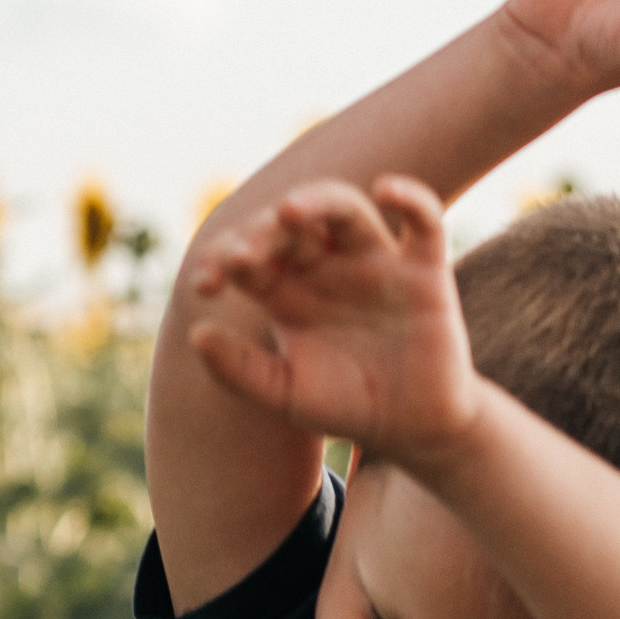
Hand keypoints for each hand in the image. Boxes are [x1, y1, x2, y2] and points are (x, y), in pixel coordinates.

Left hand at [184, 177, 479, 466]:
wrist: (412, 430)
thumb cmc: (347, 407)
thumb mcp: (286, 395)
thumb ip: (240, 371)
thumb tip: (195, 334)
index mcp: (290, 290)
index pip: (250, 256)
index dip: (223, 261)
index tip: (203, 285)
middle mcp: (328, 267)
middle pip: (291, 227)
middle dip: (262, 234)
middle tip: (242, 256)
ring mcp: (375, 263)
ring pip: (344, 209)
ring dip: (316, 202)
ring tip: (288, 213)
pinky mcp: (424, 270)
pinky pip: (423, 220)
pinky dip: (411, 197)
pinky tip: (386, 188)